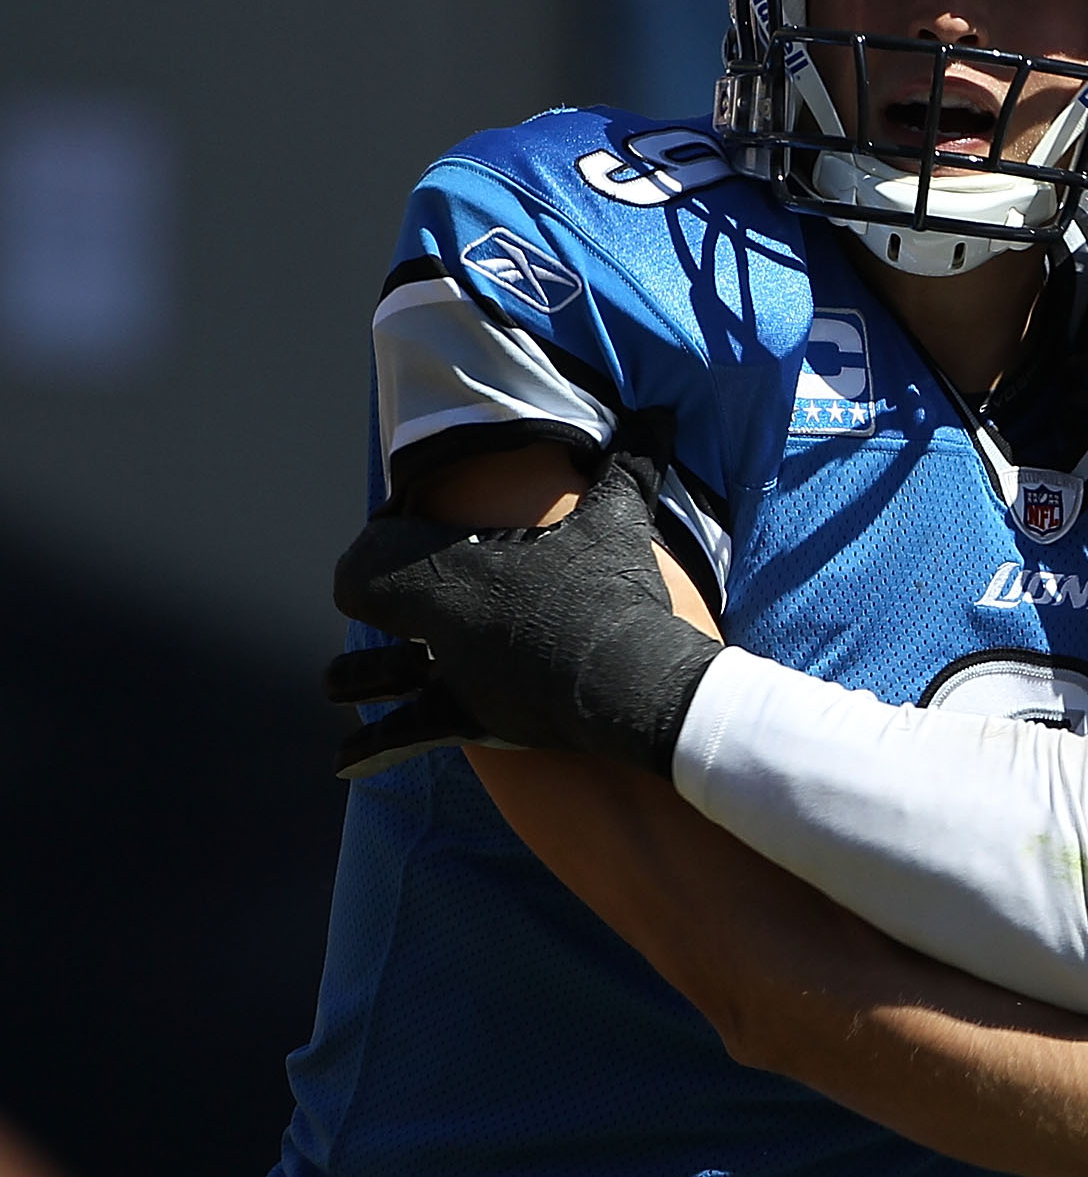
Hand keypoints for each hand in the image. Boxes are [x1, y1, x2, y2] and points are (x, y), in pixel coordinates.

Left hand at [326, 452, 721, 776]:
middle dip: (369, 590)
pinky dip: (370, 748)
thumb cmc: (620, 594)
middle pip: (366, 596)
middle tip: (382, 592)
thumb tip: (660, 415)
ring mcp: (448, 673)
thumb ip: (631, 465)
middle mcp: (439, 619)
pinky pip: (404, 735)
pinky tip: (342, 761)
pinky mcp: (467, 719)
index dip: (383, 535)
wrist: (633, 678)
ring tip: (338, 681)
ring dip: (357, 674)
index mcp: (461, 566)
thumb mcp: (621, 521)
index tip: (405, 525)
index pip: (380, 544)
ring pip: (375, 673)